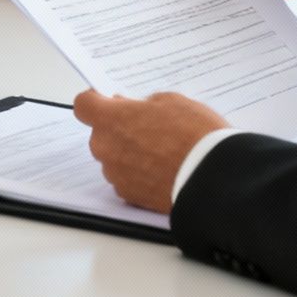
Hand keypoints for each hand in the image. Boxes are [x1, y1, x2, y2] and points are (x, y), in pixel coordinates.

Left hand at [74, 90, 227, 213]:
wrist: (212, 177)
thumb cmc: (195, 136)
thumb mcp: (172, 101)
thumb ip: (145, 105)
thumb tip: (140, 112)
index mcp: (112, 119)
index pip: (83, 105)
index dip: (95, 101)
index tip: (108, 100)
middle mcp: (106, 148)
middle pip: (101, 133)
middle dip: (118, 129)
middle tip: (147, 126)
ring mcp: (116, 174)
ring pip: (114, 157)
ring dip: (129, 153)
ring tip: (161, 151)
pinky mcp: (129, 195)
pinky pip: (126, 178)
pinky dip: (138, 173)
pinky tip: (162, 169)